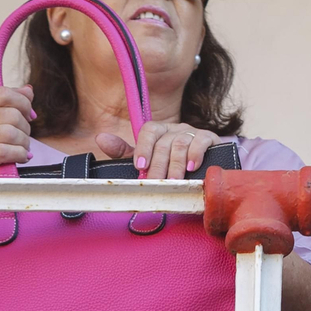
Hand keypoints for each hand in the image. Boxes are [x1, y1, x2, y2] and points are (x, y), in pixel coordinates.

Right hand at [0, 85, 34, 167]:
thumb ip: (10, 102)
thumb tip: (28, 90)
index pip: (3, 93)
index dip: (22, 102)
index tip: (29, 113)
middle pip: (12, 115)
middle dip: (26, 127)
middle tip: (23, 135)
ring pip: (11, 133)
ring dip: (24, 142)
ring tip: (21, 147)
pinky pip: (7, 151)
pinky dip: (20, 154)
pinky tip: (21, 156)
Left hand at [96, 122, 216, 178]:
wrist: (203, 164)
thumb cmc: (170, 163)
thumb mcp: (146, 158)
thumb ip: (124, 151)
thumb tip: (101, 138)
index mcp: (159, 130)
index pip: (149, 130)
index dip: (143, 148)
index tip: (139, 167)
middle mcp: (175, 128)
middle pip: (164, 143)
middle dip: (159, 165)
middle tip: (156, 183)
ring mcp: (192, 132)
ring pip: (181, 143)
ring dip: (176, 165)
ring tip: (173, 181)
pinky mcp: (209, 138)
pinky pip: (201, 142)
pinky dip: (195, 155)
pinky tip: (192, 167)